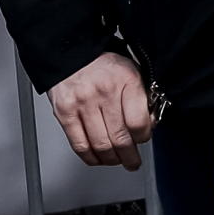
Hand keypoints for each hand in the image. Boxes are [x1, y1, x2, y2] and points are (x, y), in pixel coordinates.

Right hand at [45, 49, 151, 166]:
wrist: (71, 53)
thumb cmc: (104, 65)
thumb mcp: (132, 73)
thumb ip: (143, 99)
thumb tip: (148, 128)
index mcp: (126, 80)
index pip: (138, 123)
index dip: (143, 138)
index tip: (143, 139)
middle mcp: (104, 92)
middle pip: (120, 138)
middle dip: (129, 157)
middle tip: (133, 162)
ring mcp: (82, 103)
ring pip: (101, 145)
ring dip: (112, 160)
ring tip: (117, 160)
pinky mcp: (65, 112)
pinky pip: (79, 145)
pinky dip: (90, 157)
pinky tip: (98, 158)